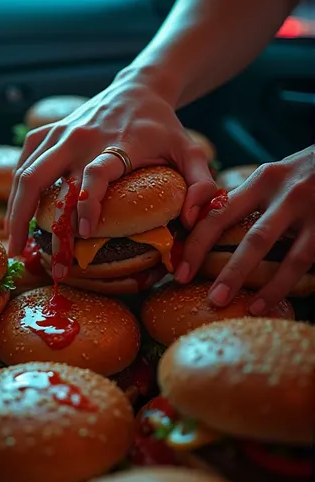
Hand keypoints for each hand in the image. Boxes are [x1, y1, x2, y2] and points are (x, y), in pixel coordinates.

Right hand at [6, 73, 215, 276]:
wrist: (138, 88)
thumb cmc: (165, 128)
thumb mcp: (193, 153)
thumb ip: (202, 186)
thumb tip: (189, 221)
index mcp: (117, 145)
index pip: (94, 176)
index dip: (86, 205)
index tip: (84, 233)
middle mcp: (80, 138)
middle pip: (39, 178)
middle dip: (29, 219)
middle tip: (26, 256)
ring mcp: (60, 134)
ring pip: (24, 174)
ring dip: (14, 210)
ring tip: (13, 244)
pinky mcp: (48, 131)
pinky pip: (23, 162)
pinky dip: (15, 189)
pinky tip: (16, 213)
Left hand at [177, 146, 314, 311]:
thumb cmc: (302, 173)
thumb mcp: (271, 177)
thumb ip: (243, 199)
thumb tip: (199, 226)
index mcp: (261, 180)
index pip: (219, 214)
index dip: (196, 245)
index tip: (179, 272)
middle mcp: (287, 193)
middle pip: (254, 239)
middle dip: (232, 272)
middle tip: (214, 300)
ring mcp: (314, 210)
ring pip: (292, 257)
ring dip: (270, 286)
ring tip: (253, 308)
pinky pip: (312, 260)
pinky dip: (296, 282)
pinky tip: (284, 299)